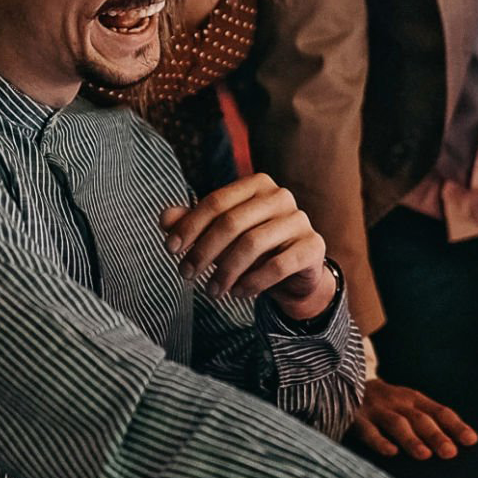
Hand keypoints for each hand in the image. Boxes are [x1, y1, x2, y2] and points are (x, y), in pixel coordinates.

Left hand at [160, 174, 336, 319]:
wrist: (295, 271)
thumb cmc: (252, 247)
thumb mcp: (220, 235)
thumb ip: (193, 223)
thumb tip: (164, 217)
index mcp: (257, 184)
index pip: (216, 202)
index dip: (190, 226)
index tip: (171, 250)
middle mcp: (281, 196)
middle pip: (232, 222)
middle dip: (204, 251)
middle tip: (185, 275)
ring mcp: (300, 220)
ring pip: (253, 244)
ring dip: (226, 271)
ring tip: (212, 291)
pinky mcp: (313, 246)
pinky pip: (278, 266)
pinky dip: (253, 282)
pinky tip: (239, 293)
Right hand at [351, 379, 477, 459]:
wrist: (344, 382)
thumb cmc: (385, 403)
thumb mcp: (406, 404)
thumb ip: (426, 419)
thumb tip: (455, 444)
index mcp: (414, 399)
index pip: (439, 411)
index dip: (456, 425)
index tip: (471, 441)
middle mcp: (398, 402)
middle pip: (420, 419)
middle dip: (436, 435)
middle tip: (450, 453)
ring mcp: (377, 409)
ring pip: (397, 424)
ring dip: (411, 439)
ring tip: (425, 455)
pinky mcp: (356, 418)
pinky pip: (368, 431)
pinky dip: (379, 441)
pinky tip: (390, 452)